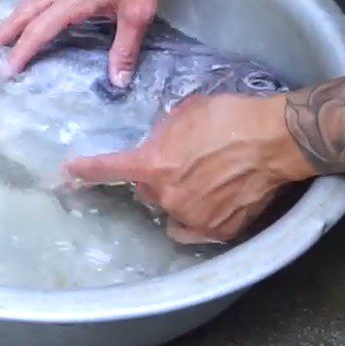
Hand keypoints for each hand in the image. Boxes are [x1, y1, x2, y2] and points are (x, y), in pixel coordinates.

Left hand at [65, 93, 316, 243]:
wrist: (274, 139)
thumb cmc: (229, 117)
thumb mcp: (185, 113)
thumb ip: (162, 134)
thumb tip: (157, 145)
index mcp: (153, 165)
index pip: (110, 169)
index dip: (87, 171)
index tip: (69, 174)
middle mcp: (167, 197)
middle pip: (145, 190)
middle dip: (155, 177)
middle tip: (182, 160)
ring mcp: (192, 218)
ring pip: (170, 209)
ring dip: (178, 196)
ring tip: (205, 178)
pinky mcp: (218, 232)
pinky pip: (194, 228)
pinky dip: (198, 216)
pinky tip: (214, 199)